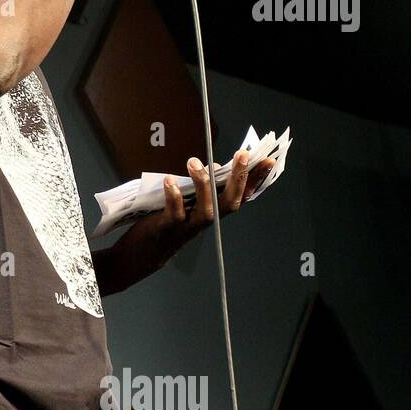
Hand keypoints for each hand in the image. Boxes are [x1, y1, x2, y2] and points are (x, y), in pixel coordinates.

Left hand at [101, 149, 275, 290]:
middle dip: (240, 179)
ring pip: (207, 210)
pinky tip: (170, 180)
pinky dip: (173, 197)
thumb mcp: (188, 205)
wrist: (141, 255)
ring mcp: (187, 227)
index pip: (240, 196)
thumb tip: (214, 167)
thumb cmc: (167, 224)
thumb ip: (202, 190)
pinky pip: (174, 214)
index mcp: (212, 212)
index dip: (256, 181)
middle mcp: (205, 222)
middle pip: (230, 203)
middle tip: (243, 153)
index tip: (269, 161)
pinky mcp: (167, 229)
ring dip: (203, 185)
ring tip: (194, 161)